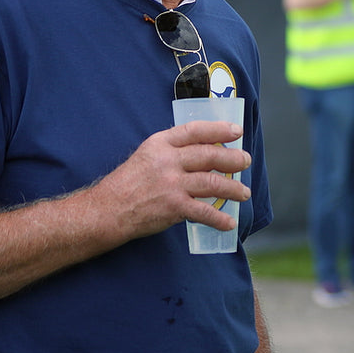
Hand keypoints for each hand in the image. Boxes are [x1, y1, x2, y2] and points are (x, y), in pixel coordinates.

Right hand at [98, 120, 251, 238]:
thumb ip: (173, 152)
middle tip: (245, 161)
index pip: (195, 131)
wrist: (108, 209)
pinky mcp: (173, 206)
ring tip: (243, 193)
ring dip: (233, 188)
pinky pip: (204, 212)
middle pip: (209, 155)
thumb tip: (206, 152)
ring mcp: (171, 184)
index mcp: (160, 144)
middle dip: (233, 159)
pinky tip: (229, 222)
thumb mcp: (147, 156)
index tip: (237, 131)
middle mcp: (167, 161)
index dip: (219, 129)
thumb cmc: (129, 183)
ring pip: (213, 183)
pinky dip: (220, 218)